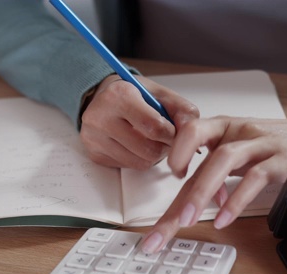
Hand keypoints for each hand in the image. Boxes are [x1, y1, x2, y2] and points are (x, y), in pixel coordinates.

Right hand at [80, 74, 198, 168]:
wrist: (104, 97)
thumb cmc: (136, 95)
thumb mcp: (161, 94)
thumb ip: (182, 110)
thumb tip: (192, 133)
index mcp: (119, 96)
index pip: (155, 127)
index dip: (172, 134)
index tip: (174, 131)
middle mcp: (101, 117)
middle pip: (148, 150)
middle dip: (164, 147)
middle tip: (165, 138)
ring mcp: (94, 138)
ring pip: (140, 163)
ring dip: (154, 156)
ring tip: (150, 140)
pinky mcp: (94, 154)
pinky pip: (129, 167)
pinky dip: (139, 159)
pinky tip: (136, 144)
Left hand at [140, 96, 286, 252]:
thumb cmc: (272, 145)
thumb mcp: (240, 151)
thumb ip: (217, 173)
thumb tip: (196, 201)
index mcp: (224, 128)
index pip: (190, 136)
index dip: (176, 154)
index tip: (170, 177)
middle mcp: (240, 132)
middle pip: (203, 157)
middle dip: (180, 195)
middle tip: (163, 227)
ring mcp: (262, 145)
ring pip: (225, 159)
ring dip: (202, 192)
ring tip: (187, 221)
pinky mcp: (282, 161)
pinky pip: (255, 177)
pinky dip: (237, 200)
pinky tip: (224, 218)